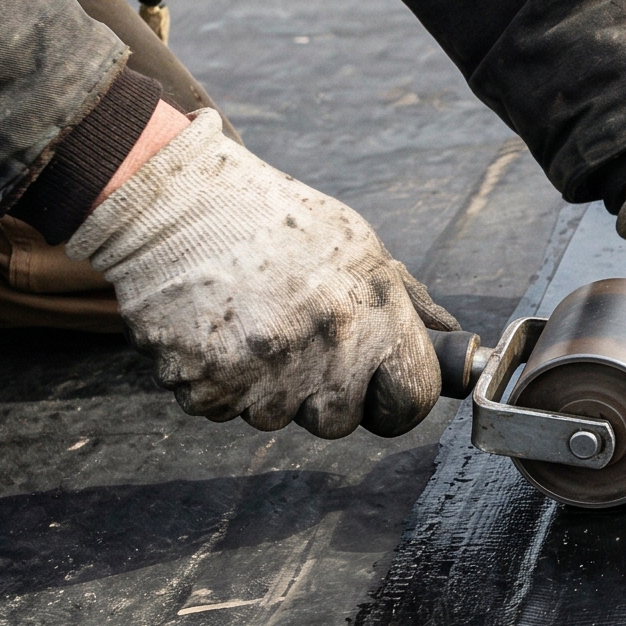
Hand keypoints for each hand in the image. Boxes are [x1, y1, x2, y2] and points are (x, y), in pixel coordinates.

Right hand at [68, 110, 457, 436]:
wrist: (176, 203)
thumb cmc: (276, 219)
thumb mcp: (359, 244)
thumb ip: (407, 298)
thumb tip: (449, 333)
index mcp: (373, 315)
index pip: (412, 401)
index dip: (397, 399)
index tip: (381, 388)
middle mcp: (324, 352)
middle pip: (340, 422)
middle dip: (324, 395)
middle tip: (299, 344)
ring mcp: (262, 377)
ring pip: (276, 418)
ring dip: (266, 387)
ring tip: (251, 324)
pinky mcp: (206, 389)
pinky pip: (223, 410)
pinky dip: (218, 381)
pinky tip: (215, 330)